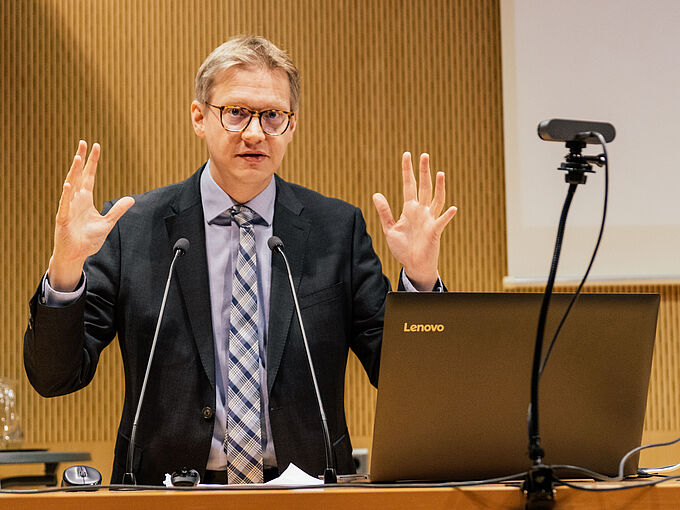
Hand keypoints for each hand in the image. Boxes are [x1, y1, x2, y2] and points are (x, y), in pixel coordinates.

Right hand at [48, 141, 134, 290]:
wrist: (76, 255)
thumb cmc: (88, 239)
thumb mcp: (108, 223)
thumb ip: (118, 210)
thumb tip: (131, 199)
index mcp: (85, 199)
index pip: (89, 176)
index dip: (93, 162)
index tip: (95, 146)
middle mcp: (75, 200)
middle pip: (78, 175)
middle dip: (81, 160)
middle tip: (84, 143)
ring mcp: (67, 208)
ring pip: (70, 186)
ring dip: (74, 172)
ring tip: (78, 158)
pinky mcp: (63, 219)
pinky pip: (64, 205)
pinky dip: (66, 195)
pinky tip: (68, 184)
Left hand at [372, 152, 456, 290]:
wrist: (413, 265)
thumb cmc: (403, 248)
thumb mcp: (389, 229)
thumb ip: (384, 212)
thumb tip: (376, 194)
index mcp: (409, 209)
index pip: (408, 185)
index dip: (407, 170)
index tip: (407, 155)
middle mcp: (421, 211)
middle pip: (423, 187)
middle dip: (423, 171)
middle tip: (424, 155)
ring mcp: (429, 220)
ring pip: (435, 199)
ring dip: (438, 187)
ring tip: (439, 173)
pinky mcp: (434, 232)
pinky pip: (441, 222)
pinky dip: (447, 215)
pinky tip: (452, 208)